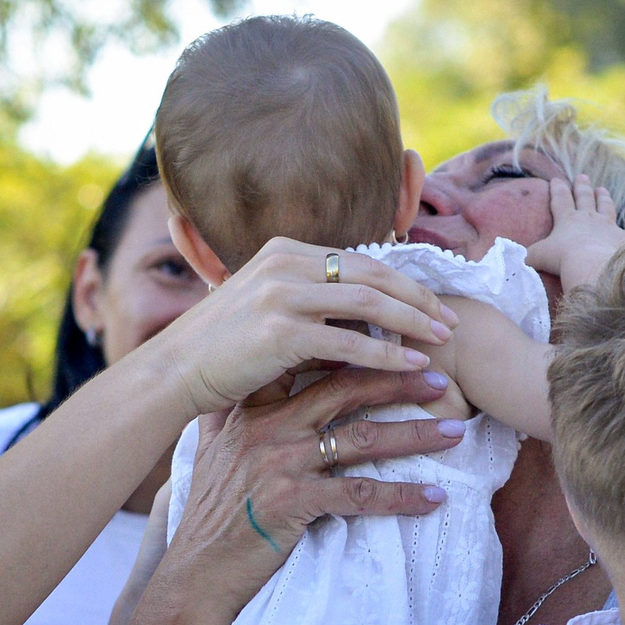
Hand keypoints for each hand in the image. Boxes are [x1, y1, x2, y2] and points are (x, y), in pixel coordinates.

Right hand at [132, 237, 459, 415]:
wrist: (173, 373)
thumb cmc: (220, 350)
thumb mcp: (263, 308)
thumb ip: (305, 301)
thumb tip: (352, 312)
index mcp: (285, 252)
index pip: (359, 260)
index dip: (402, 280)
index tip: (432, 301)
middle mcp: (285, 264)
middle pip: (372, 274)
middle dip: (418, 297)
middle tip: (451, 319)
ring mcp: (282, 295)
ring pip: (368, 303)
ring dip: (413, 321)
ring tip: (443, 341)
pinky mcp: (281, 333)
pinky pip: (349, 342)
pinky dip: (386, 353)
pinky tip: (413, 366)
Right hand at [157, 366, 464, 618]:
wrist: (194, 573)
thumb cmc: (208, 514)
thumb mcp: (209, 451)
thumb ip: (227, 416)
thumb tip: (237, 387)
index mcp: (250, 408)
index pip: (308, 364)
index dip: (354, 350)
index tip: (394, 340)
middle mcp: (267, 427)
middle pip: (345, 390)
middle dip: (397, 381)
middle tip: (440, 377)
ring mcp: (280, 464)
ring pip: (361, 439)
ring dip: (414, 434)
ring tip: (454, 431)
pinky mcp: (294, 504)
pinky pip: (360, 496)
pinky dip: (402, 497)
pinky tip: (434, 499)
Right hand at [523, 180, 624, 294]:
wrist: (590, 264)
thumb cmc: (561, 259)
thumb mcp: (538, 256)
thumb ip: (530, 255)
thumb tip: (521, 257)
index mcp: (567, 219)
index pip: (561, 199)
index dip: (558, 189)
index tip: (556, 179)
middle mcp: (589, 218)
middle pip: (585, 198)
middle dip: (582, 187)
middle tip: (583, 177)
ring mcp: (608, 227)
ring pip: (607, 208)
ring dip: (604, 198)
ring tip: (603, 190)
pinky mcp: (623, 239)